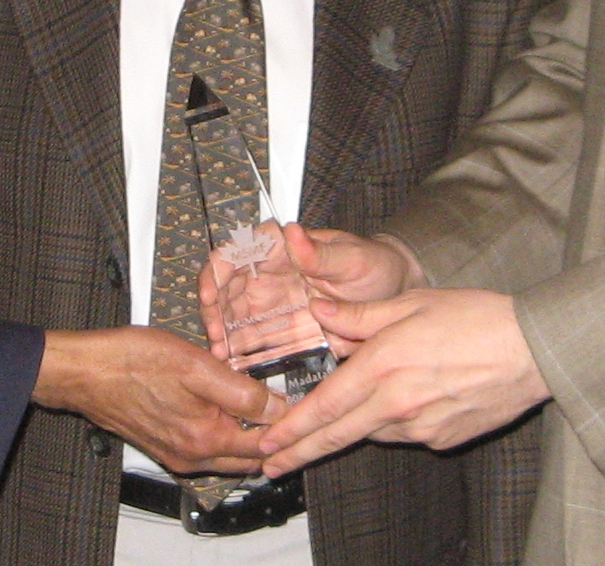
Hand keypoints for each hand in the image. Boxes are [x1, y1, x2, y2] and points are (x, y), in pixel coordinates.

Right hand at [32, 326, 286, 475]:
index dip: (286, 424)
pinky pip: (205, 450)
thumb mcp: (196, 365)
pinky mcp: (163, 447)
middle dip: (271, 437)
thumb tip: (278, 408)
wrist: (85, 372)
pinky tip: (225, 407)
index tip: (300, 401)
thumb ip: (241, 391)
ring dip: (247, 436)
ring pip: (227, 455)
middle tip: (287, 406)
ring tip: (261, 404)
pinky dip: (223, 435)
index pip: (264, 444)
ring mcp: (176, 455)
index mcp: (206, 438)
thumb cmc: (133, 361)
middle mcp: (193, 457)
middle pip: (248, 457)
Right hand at [199, 224, 422, 359]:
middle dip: (213, 314)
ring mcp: (272, 309)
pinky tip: (238, 370)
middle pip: (225, 292)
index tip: (210, 294)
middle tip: (215, 336)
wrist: (394, 299)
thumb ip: (321, 253)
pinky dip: (243, 357)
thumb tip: (294, 234)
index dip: (216, 272)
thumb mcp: (353, 258)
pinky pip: (255, 346)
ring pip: (234, 321)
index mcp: (279, 250)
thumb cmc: (374, 267)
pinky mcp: (281, 335)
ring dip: (224, 338)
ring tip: (223, 358)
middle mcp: (268, 278)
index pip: (235, 253)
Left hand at [253, 287, 549, 476]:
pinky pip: (406, 434)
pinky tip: (409, 398)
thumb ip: (359, 315)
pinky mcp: (443, 439)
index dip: (292, 428)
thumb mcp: (411, 303)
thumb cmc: (475, 318)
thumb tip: (319, 312)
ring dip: (354, 427)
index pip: (325, 406)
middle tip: (271, 466)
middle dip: (300, 453)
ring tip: (352, 410)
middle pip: (337, 435)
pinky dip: (394, 421)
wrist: (534, 350)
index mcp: (383, 366)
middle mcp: (397, 404)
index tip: (268, 443)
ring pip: (372, 431)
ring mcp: (421, 427)